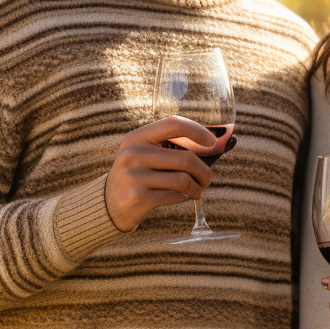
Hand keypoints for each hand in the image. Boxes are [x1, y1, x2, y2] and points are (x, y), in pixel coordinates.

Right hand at [105, 116, 220, 231]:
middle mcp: (133, 153)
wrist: (109, 204)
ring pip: (183, 179)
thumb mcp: (146, 154)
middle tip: (206, 179)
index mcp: (137, 137)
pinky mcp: (138, 197)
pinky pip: (175, 195)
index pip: (173, 124)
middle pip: (185, 158)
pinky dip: (184, 198)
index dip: (197, 131)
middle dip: (204, 171)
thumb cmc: (139, 175)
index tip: (212, 142)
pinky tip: (182, 197)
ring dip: (197, 188)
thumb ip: (173, 147)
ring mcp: (134, 175)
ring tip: (196, 191)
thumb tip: (220, 143)